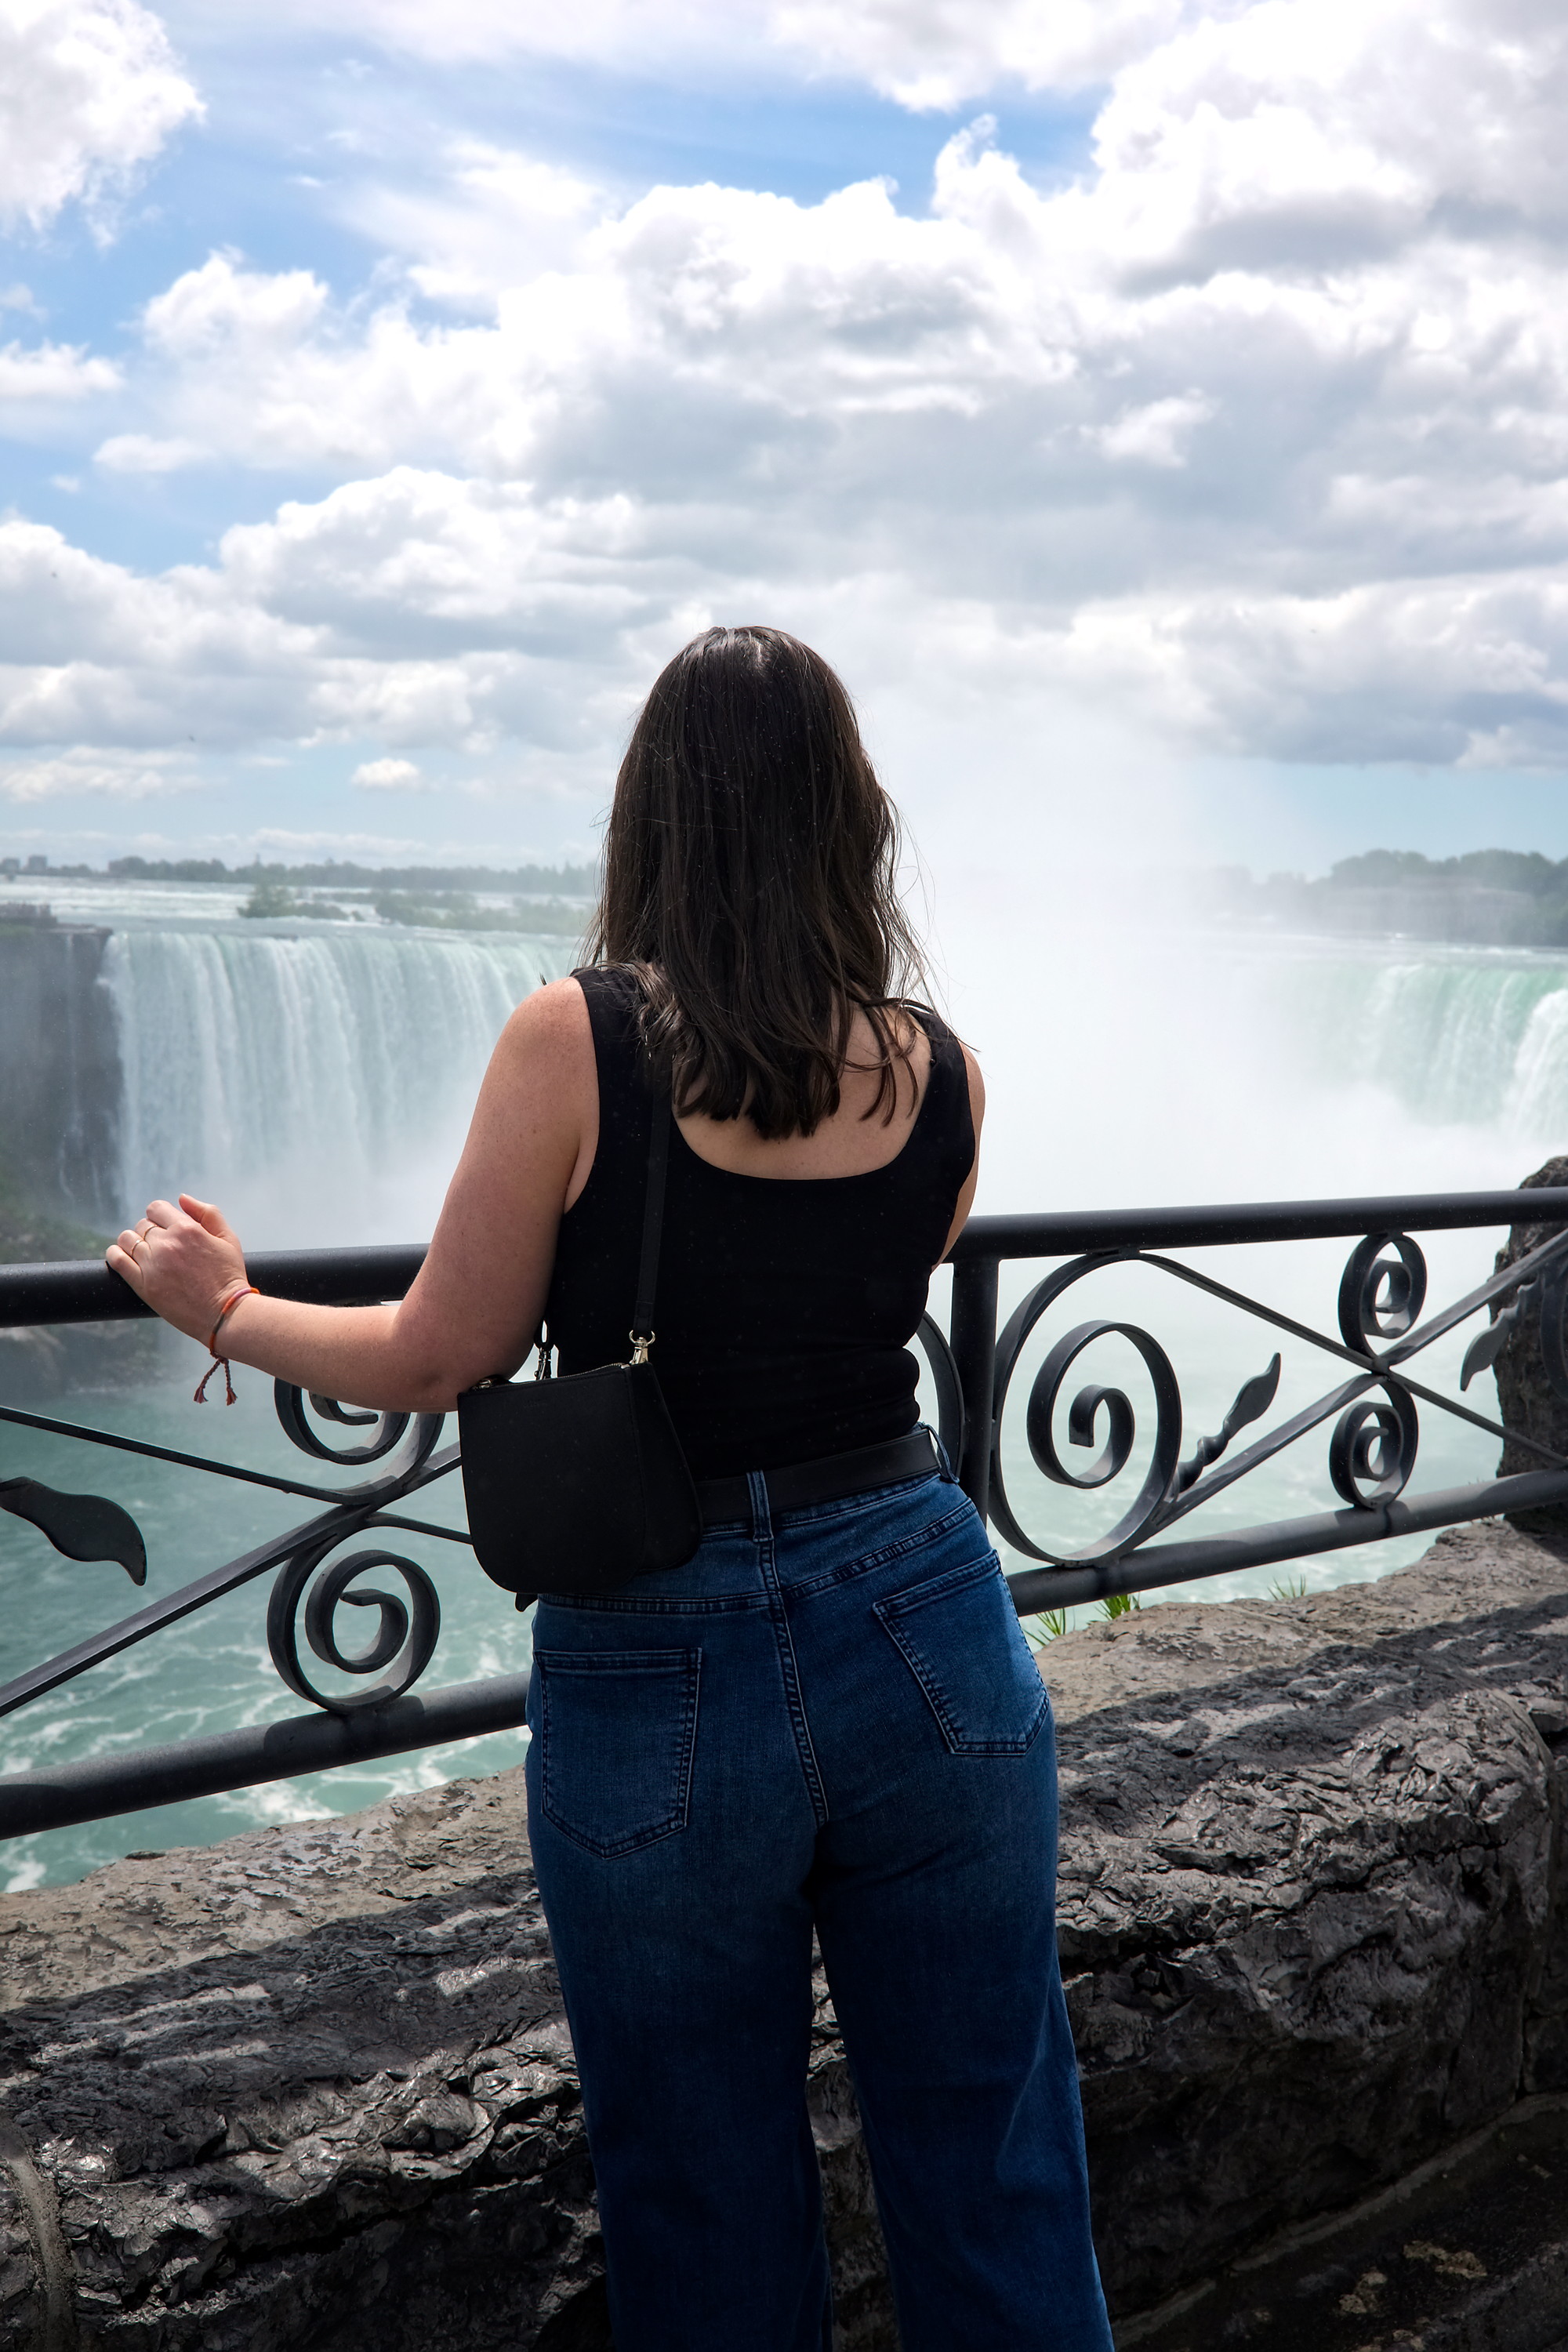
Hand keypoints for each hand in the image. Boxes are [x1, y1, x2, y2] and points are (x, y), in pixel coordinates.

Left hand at [107, 1195, 249, 1346]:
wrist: (225, 1313)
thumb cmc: (229, 1276)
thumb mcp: (228, 1239)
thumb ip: (207, 1213)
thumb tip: (182, 1198)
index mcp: (187, 1229)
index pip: (157, 1208)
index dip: (160, 1215)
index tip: (164, 1226)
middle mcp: (167, 1243)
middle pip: (142, 1225)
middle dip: (150, 1231)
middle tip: (160, 1246)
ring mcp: (152, 1264)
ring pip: (127, 1239)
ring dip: (132, 1242)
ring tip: (142, 1252)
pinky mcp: (143, 1285)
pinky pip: (117, 1260)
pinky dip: (114, 1254)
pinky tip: (119, 1255)